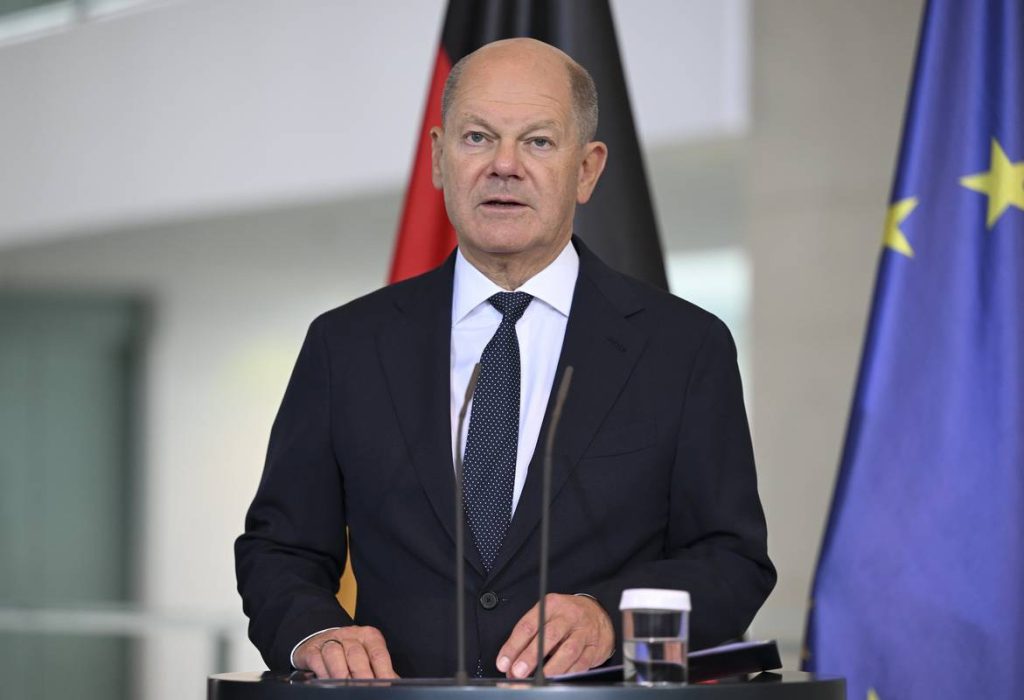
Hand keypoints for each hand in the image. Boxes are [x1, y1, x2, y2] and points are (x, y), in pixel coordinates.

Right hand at [294, 626, 397, 678]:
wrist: (320, 640)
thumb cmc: (349, 653)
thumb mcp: (368, 656)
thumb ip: (381, 670)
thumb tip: (394, 684)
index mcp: (369, 636)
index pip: (378, 654)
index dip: (383, 672)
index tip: (385, 685)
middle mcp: (350, 635)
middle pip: (357, 654)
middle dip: (362, 675)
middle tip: (367, 689)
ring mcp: (330, 640)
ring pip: (335, 654)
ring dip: (341, 673)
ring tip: (346, 687)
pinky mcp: (312, 649)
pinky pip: (317, 660)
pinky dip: (323, 672)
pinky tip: (328, 682)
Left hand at [496, 593, 613, 678]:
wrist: (598, 614)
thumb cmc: (566, 617)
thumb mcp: (546, 617)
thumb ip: (528, 638)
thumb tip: (511, 665)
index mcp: (550, 605)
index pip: (528, 625)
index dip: (513, 646)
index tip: (504, 662)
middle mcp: (568, 616)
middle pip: (548, 636)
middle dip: (530, 656)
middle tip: (518, 672)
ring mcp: (583, 631)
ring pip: (568, 650)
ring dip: (551, 668)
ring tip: (539, 679)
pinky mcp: (594, 646)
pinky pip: (582, 662)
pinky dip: (569, 672)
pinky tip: (558, 679)